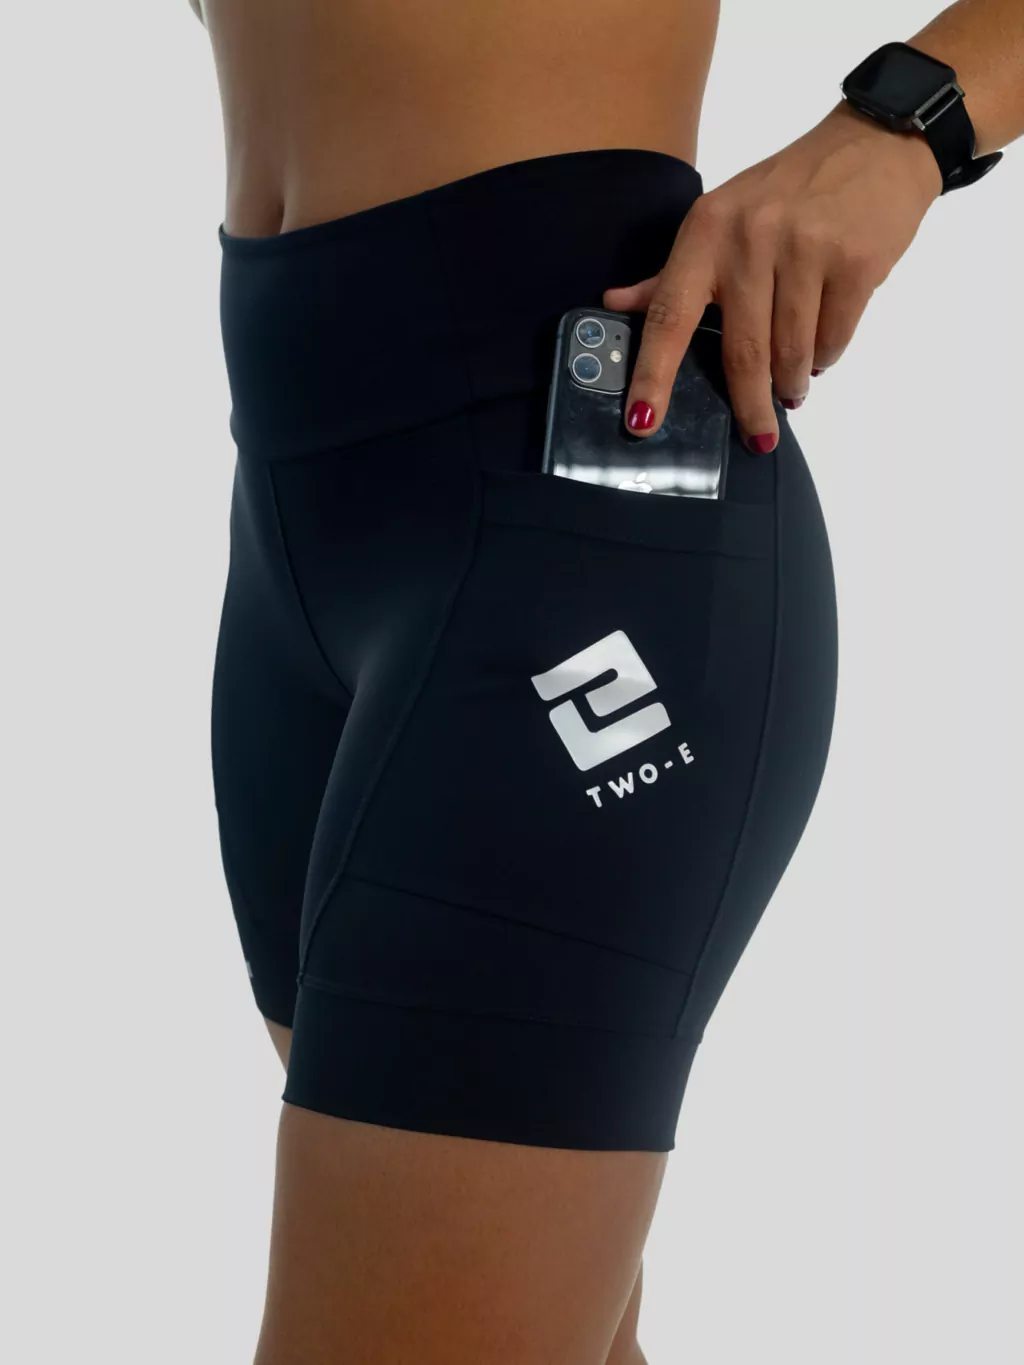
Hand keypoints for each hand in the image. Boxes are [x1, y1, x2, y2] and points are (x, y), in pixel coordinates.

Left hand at [603, 102, 942, 451]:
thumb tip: (616, 303)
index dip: (654, 375)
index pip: (669, 316)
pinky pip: (833, 338)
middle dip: (750, 405)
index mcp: (706, 233)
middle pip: (742, 351)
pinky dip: (826, 355)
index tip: (643, 422)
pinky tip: (822, 348)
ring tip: (793, 387)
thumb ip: (671, 273)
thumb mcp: (721, 218)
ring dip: (792, 382)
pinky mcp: (854, 262)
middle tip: (758, 435)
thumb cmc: (789, 191)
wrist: (876, 145)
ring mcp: (805, 249)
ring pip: (792, 353)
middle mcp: (751, 239)